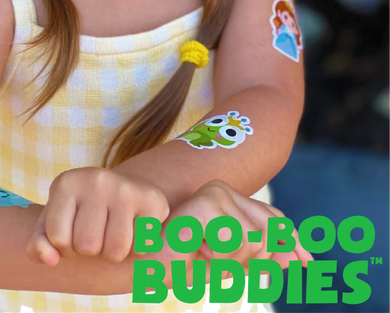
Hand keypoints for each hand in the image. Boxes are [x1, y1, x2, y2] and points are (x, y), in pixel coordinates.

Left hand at [25, 167, 169, 266]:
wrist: (123, 192)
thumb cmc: (81, 213)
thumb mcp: (54, 224)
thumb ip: (39, 245)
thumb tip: (51, 260)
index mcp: (67, 182)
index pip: (58, 239)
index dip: (65, 247)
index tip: (72, 231)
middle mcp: (96, 179)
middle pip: (87, 247)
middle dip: (90, 250)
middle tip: (96, 232)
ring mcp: (125, 188)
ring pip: (115, 251)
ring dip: (113, 253)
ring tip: (112, 233)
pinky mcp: (151, 200)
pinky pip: (141, 247)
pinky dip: (136, 250)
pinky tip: (132, 231)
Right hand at [153, 179, 312, 286]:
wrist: (147, 263)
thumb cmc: (185, 262)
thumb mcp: (231, 262)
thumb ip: (263, 256)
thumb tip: (305, 259)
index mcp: (230, 201)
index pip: (273, 218)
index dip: (290, 240)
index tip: (307, 262)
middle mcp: (224, 191)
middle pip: (268, 234)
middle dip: (251, 260)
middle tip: (213, 259)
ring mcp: (215, 192)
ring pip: (253, 241)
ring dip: (230, 262)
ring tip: (202, 254)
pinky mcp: (207, 201)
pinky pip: (235, 240)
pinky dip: (218, 256)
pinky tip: (195, 248)